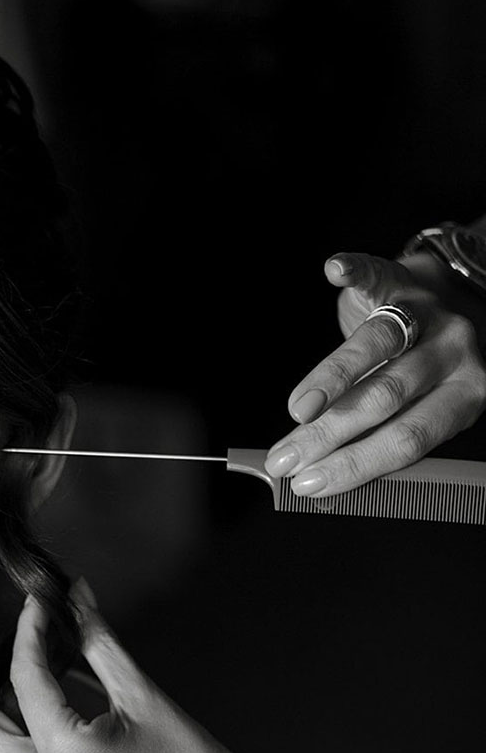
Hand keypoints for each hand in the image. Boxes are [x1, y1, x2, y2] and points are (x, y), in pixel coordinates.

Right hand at [265, 252, 485, 497]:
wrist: (452, 305)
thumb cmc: (427, 376)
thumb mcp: (420, 412)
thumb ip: (381, 438)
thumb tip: (317, 475)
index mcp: (465, 396)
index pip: (408, 437)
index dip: (356, 463)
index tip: (311, 482)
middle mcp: (453, 352)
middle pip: (387, 396)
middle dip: (329, 433)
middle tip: (287, 458)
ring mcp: (428, 311)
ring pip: (377, 344)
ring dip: (329, 380)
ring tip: (296, 410)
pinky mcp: (400, 277)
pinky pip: (375, 273)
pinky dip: (355, 271)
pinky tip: (335, 270)